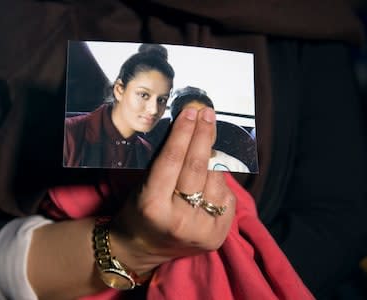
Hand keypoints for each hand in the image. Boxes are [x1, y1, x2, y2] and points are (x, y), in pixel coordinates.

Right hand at [111, 107, 235, 272]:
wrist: (142, 248)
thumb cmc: (138, 211)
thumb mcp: (143, 185)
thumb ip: (166, 162)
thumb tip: (191, 128)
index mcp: (152, 206)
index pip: (173, 160)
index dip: (184, 132)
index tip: (191, 112)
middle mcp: (178, 220)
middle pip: (198, 167)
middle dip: (204, 135)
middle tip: (208, 114)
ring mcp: (200, 231)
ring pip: (216, 180)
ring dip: (214, 157)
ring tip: (207, 142)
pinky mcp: (217, 237)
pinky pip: (227, 197)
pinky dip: (220, 181)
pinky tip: (212, 173)